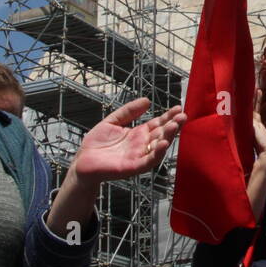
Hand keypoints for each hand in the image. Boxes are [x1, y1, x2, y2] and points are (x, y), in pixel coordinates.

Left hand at [71, 99, 185, 186]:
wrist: (83, 161)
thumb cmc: (96, 144)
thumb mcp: (112, 121)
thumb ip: (128, 111)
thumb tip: (147, 100)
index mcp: (138, 134)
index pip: (158, 124)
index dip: (168, 116)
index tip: (178, 108)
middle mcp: (142, 145)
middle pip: (161, 134)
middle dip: (173, 125)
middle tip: (182, 116)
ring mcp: (138, 156)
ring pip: (158, 147)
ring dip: (168, 137)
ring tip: (175, 126)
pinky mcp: (132, 167)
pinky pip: (148, 161)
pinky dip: (157, 153)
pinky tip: (163, 144)